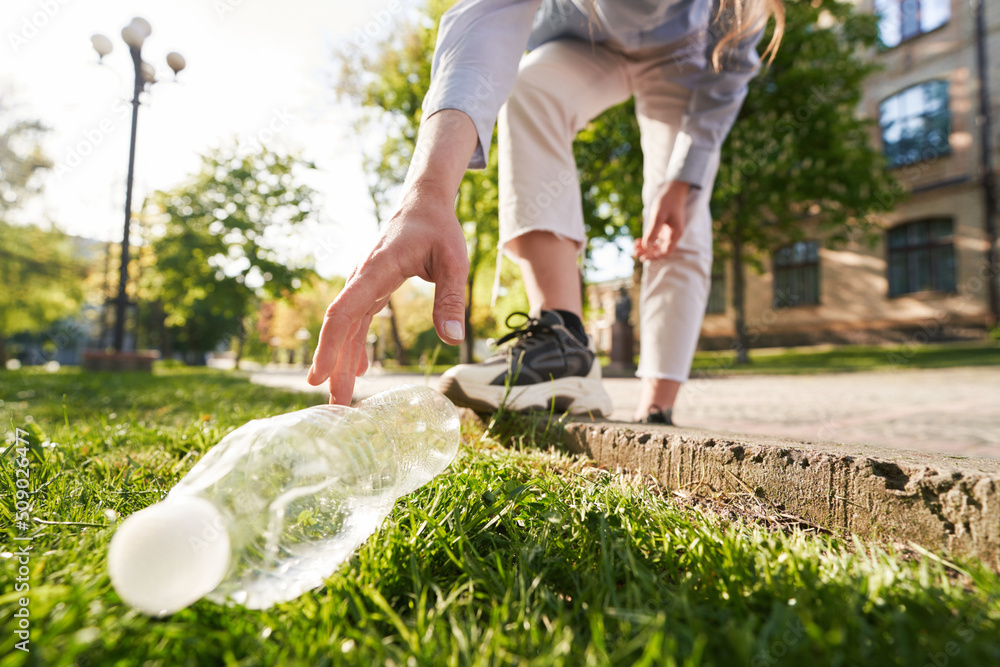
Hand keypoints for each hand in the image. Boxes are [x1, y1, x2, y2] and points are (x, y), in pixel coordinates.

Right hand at [308, 109, 477, 404]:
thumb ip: (451, 299)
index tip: (319, 375)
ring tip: (341, 397)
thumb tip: (451, 339)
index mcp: (376, 270)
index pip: (343, 311)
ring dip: (341, 361)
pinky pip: (356, 321)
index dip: (329, 345)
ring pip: (346, 327)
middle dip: (333, 366)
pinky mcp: (370, 288)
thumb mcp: (454, 261)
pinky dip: (353, 346)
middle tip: (334, 406)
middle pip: (339, 327)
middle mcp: (362, 278)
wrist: (424, 203)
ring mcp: (363, 283)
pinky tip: (356, 370)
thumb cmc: (439, 229)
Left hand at [633, 180, 690, 260]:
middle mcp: (674, 235)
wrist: (673, 189)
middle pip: (661, 250)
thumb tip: (647, 247)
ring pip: (657, 245)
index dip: (654, 257)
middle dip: (648, 253)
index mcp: (676, 234)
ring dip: (647, 248)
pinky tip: (638, 240)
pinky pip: (656, 238)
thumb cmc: (667, 201)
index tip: (642, 257)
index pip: (666, 252)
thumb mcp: (658, 216)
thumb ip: (653, 232)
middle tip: (634, 253)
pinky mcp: (664, 228)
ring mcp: (669, 232)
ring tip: (635, 247)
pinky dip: (648, 240)